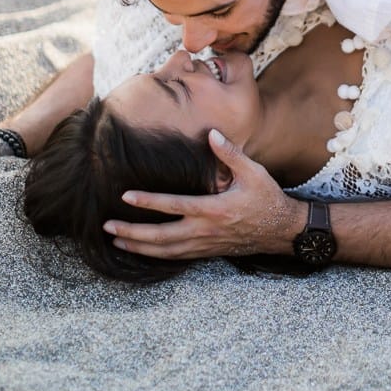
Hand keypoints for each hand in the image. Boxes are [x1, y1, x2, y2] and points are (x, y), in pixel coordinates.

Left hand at [104, 130, 301, 258]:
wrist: (283, 230)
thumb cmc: (267, 198)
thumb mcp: (253, 172)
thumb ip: (230, 153)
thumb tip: (211, 133)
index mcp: (213, 210)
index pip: (174, 206)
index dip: (148, 202)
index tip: (125, 197)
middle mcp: (205, 231)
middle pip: (161, 236)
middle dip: (132, 233)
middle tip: (107, 227)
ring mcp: (205, 244)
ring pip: (166, 252)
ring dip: (139, 248)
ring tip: (115, 243)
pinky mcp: (207, 252)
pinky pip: (176, 257)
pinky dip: (156, 256)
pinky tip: (141, 252)